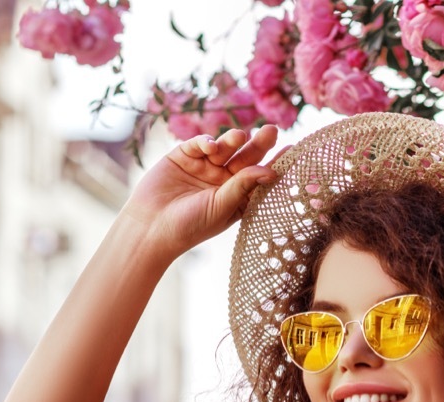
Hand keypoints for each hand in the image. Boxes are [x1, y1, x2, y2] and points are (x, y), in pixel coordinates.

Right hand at [123, 126, 284, 259]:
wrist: (151, 228)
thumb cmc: (191, 226)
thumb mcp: (222, 207)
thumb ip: (243, 186)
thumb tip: (270, 171)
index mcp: (237, 196)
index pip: (259, 176)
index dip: (275, 163)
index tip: (293, 150)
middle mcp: (222, 180)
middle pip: (245, 157)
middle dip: (258, 144)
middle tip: (272, 130)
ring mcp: (203, 166)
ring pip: (224, 148)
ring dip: (232, 140)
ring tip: (239, 136)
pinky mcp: (183, 156)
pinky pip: (199, 144)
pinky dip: (206, 141)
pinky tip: (210, 146)